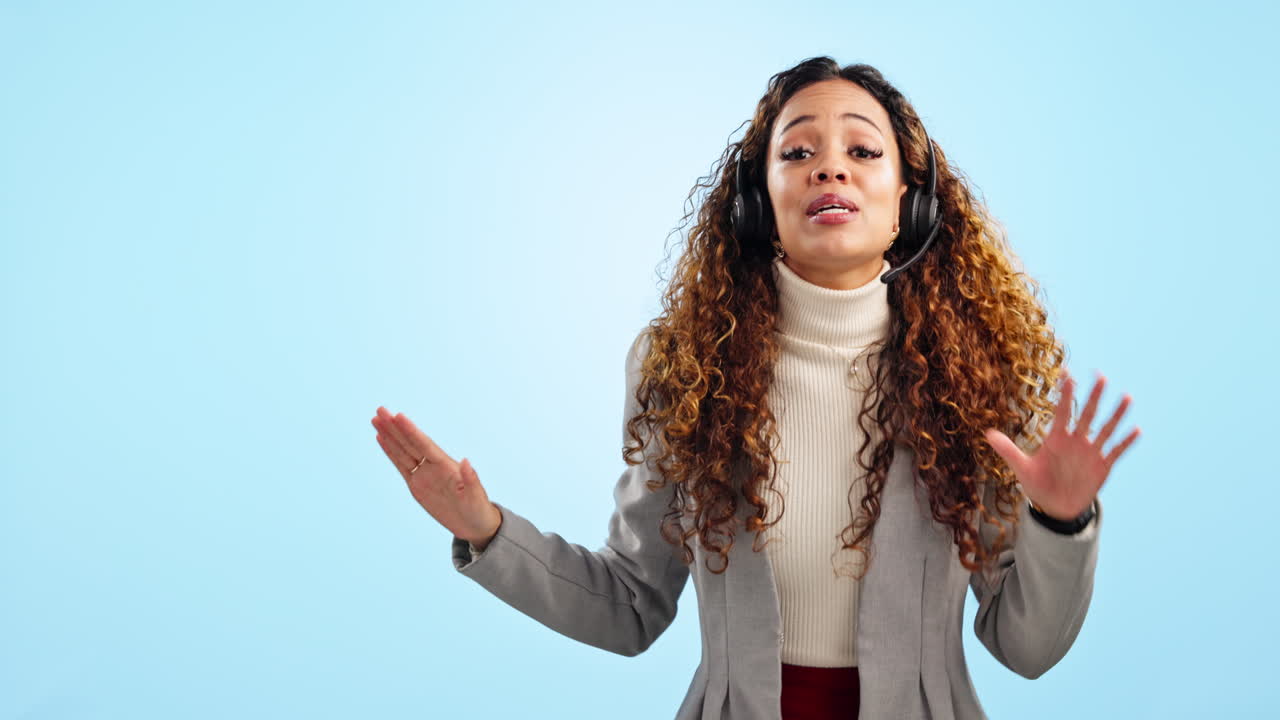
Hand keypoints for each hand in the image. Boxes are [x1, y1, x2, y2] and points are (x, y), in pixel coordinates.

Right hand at [371, 406, 502, 547]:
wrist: (474, 524)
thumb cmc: (478, 509)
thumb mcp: (476, 496)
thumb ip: (471, 479)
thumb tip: (467, 461)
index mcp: (446, 466)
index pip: (424, 444)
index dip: (411, 431)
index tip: (398, 416)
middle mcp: (433, 466)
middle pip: (409, 443)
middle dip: (394, 427)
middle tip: (380, 409)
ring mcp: (424, 475)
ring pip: (402, 451)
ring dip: (389, 435)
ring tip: (376, 419)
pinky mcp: (417, 485)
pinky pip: (401, 466)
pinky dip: (391, 452)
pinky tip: (382, 439)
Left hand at [983, 370, 1139, 520]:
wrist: (1054, 507)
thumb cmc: (1037, 484)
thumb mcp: (1021, 468)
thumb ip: (1007, 450)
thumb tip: (986, 433)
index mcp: (1056, 439)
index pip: (1062, 412)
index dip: (1065, 394)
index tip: (1067, 374)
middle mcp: (1076, 442)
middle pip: (1086, 415)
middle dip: (1093, 397)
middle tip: (1101, 376)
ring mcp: (1090, 453)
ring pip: (1105, 429)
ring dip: (1115, 415)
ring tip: (1126, 397)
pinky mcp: (1102, 467)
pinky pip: (1116, 452)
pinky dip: (1125, 442)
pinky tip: (1136, 430)